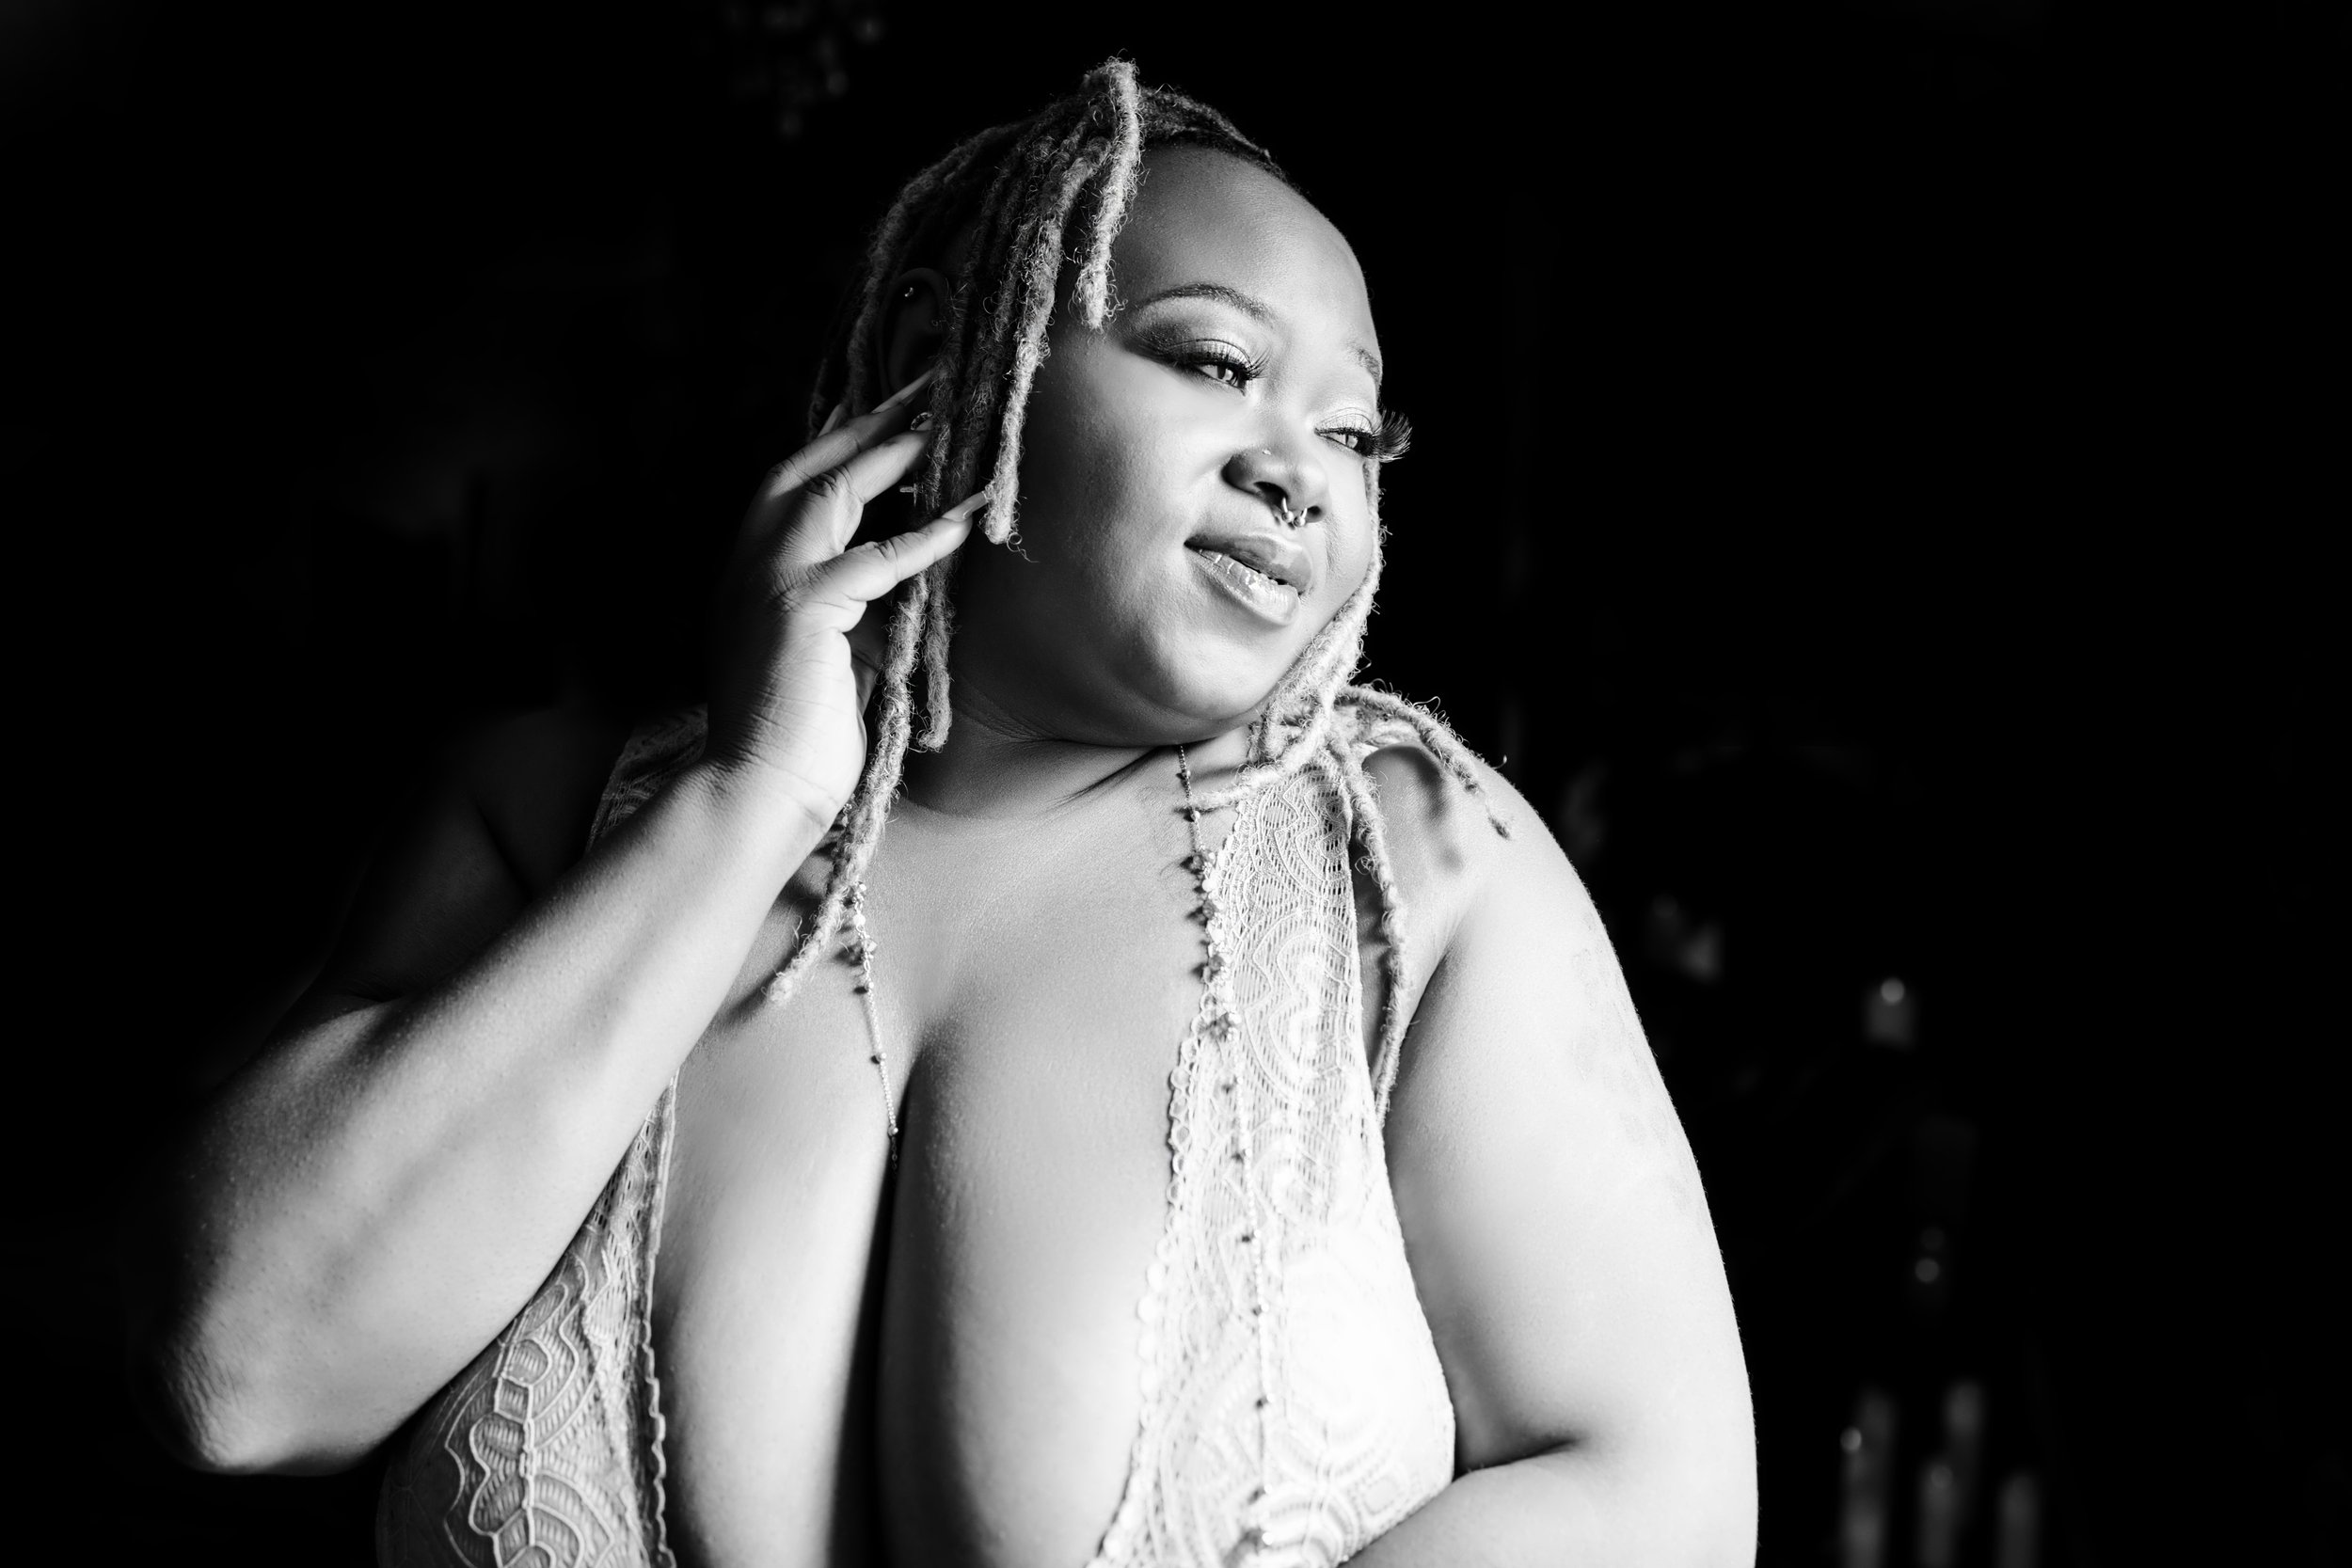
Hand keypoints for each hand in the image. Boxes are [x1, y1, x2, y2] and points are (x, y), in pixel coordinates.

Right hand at [704, 370, 977, 825]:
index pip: (792, 483)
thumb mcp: (827, 651)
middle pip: (809, 465)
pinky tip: (964, 517)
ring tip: (944, 420)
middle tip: (923, 383)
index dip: (838, 438)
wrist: (758, 789)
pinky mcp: (803, 609)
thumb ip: (853, 604)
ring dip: (894, 452)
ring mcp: (770, 581)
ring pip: (835, 492)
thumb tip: (906, 567)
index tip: (882, 404)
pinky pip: (876, 559)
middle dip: (867, 419)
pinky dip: (924, 536)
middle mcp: (749, 563)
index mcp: (749, 570)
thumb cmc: (797, 734)